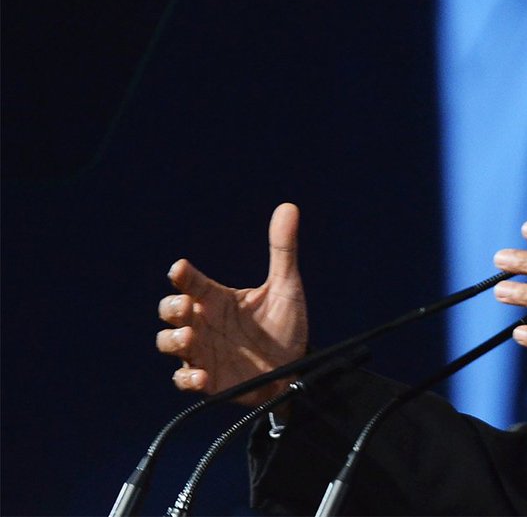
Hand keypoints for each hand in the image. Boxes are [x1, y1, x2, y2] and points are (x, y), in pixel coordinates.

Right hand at [156, 203, 308, 405]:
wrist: (296, 368)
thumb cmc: (284, 326)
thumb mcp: (287, 287)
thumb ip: (283, 250)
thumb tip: (289, 206)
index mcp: (217, 298)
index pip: (191, 282)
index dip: (182, 275)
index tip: (180, 268)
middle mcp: (204, 322)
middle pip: (170, 311)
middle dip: (170, 308)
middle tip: (186, 306)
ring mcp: (202, 352)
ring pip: (169, 343)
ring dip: (173, 340)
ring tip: (189, 337)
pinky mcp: (209, 380)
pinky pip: (185, 380)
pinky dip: (188, 379)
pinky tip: (200, 377)